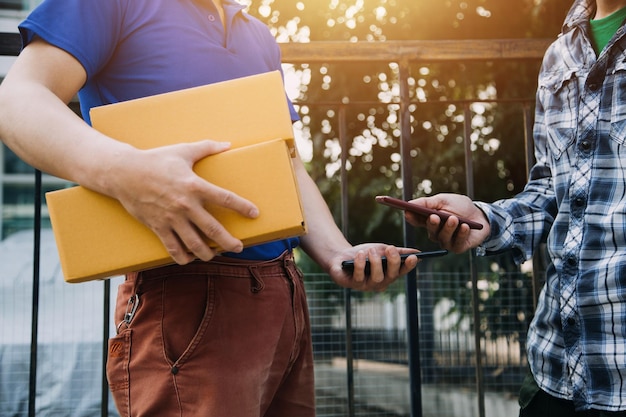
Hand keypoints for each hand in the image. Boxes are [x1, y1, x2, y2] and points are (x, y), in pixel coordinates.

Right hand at [110, 140, 258, 263]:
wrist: (123, 173)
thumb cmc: (155, 160)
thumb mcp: (183, 150)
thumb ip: (207, 148)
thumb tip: (228, 144)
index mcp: (194, 185)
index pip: (224, 198)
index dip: (242, 207)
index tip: (254, 214)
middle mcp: (185, 205)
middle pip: (212, 229)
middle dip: (228, 242)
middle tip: (239, 247)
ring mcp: (171, 218)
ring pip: (194, 244)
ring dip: (207, 254)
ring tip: (215, 255)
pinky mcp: (158, 227)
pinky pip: (173, 248)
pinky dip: (183, 257)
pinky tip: (190, 259)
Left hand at [329, 244, 419, 291]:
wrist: (341, 256)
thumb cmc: (364, 254)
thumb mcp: (382, 249)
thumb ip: (398, 252)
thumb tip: (417, 253)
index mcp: (389, 274)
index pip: (402, 272)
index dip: (409, 266)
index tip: (414, 257)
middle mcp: (380, 283)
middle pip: (391, 275)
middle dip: (393, 262)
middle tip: (391, 249)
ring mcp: (366, 285)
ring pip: (377, 278)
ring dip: (375, 262)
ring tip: (372, 250)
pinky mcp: (352, 284)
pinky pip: (359, 276)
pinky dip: (360, 264)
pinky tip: (360, 255)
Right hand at [405, 194, 489, 253]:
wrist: (481, 215)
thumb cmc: (461, 207)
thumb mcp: (443, 200)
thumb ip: (427, 202)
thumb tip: (409, 204)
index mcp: (429, 220)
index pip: (416, 221)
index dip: (411, 217)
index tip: (408, 212)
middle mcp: (436, 232)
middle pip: (429, 230)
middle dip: (432, 224)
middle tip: (434, 216)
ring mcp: (446, 241)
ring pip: (443, 238)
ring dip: (448, 228)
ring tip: (454, 219)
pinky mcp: (458, 247)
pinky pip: (457, 243)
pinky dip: (461, 234)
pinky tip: (465, 226)